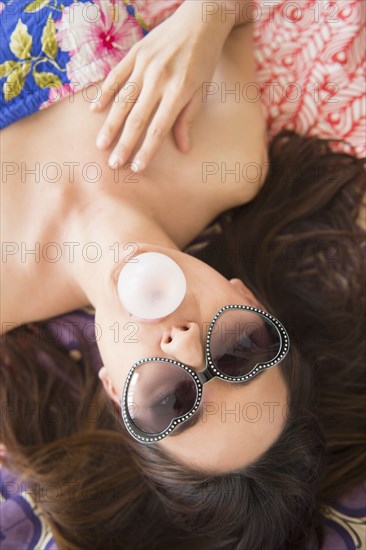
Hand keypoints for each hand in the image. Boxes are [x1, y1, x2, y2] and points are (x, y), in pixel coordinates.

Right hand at [90, 2, 232, 171]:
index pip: (159, 129)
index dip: (147, 151)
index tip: (137, 168)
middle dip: (124, 144)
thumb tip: (183, 147)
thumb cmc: (204, 59)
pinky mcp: (135, 52)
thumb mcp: (202, 90)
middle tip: (113, 164)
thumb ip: (188, 118)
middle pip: (137, 119)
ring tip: (101, 144)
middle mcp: (159, 79)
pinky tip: (95, 110)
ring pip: (122, 100)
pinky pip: (116, 76)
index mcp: (179, 91)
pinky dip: (104, 93)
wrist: (201, 19)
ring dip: (110, 124)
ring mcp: (145, 65)